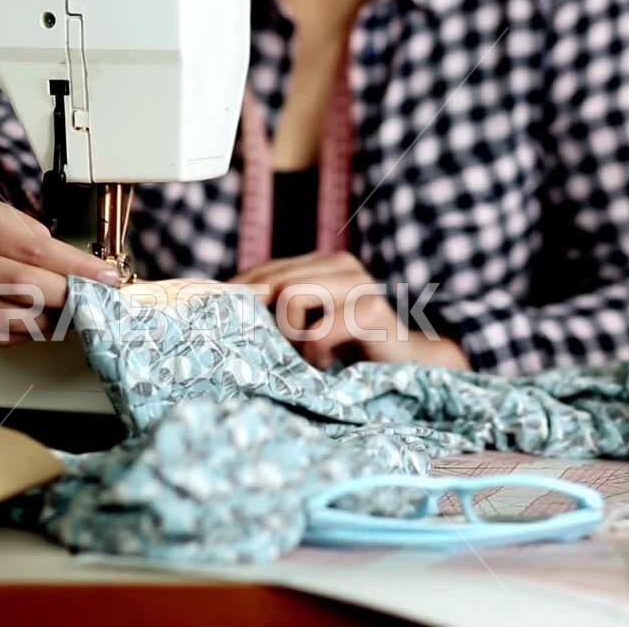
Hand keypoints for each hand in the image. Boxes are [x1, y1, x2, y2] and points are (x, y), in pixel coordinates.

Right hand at [0, 184, 118, 346]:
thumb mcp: (9, 219)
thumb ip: (46, 248)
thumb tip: (90, 280)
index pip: (34, 250)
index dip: (77, 268)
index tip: (105, 278)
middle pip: (20, 287)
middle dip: (64, 297)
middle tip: (88, 300)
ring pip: (9, 320)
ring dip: (47, 322)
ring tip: (65, 314)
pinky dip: (24, 334)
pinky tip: (37, 322)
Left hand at [229, 252, 470, 370]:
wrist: (408, 366)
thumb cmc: (349, 349)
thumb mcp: (307, 326)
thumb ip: (277, 311)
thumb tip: (220, 308)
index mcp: (322, 263)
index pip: (263, 270)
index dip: (238, 296)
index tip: (224, 323)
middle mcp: (340, 264)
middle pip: (272, 282)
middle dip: (264, 321)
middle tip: (281, 350)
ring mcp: (359, 283)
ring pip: (291, 297)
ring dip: (291, 337)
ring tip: (308, 357)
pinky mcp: (372, 309)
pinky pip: (318, 330)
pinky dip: (314, 354)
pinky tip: (328, 363)